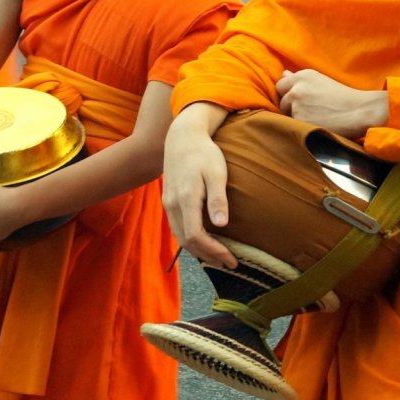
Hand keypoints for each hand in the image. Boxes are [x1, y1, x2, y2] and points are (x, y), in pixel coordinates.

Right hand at [161, 103, 236, 268]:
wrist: (181, 137)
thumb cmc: (203, 153)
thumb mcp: (216, 172)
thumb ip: (217, 199)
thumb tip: (221, 225)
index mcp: (185, 198)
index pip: (196, 236)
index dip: (214, 251)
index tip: (232, 258)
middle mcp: (172, 204)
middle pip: (186, 241)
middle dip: (208, 255)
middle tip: (229, 262)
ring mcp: (168, 203)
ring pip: (180, 236)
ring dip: (199, 250)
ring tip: (219, 256)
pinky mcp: (168, 201)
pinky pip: (177, 227)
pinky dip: (191, 239)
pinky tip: (205, 240)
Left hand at [276, 69, 387, 138]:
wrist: (360, 111)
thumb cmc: (344, 97)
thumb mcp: (320, 81)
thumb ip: (299, 79)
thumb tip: (283, 73)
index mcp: (302, 76)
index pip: (281, 85)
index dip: (288, 94)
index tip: (300, 100)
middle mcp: (297, 88)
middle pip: (282, 101)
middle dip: (291, 107)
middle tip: (311, 111)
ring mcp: (297, 104)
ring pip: (287, 114)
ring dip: (296, 117)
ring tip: (316, 117)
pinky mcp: (299, 119)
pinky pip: (294, 125)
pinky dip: (303, 126)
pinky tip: (317, 124)